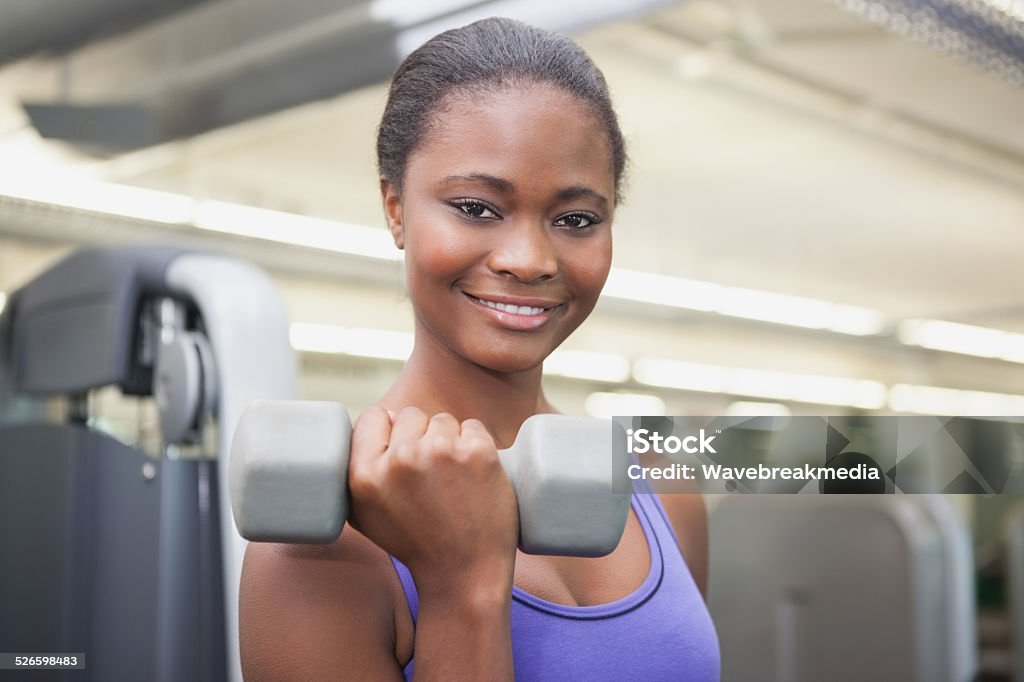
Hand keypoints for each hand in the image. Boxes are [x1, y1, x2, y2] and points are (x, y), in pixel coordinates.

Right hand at [347, 406, 518, 592]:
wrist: (464, 574)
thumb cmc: (415, 545)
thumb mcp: (365, 515)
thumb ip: (358, 470)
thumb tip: (377, 421)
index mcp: (365, 475)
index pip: (373, 416)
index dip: (388, 429)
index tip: (402, 448)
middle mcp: (399, 460)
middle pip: (410, 416)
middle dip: (421, 436)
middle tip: (432, 473)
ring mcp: (440, 453)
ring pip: (443, 421)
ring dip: (449, 441)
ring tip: (453, 479)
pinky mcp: (477, 453)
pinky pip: (473, 427)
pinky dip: (476, 445)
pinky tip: (473, 475)